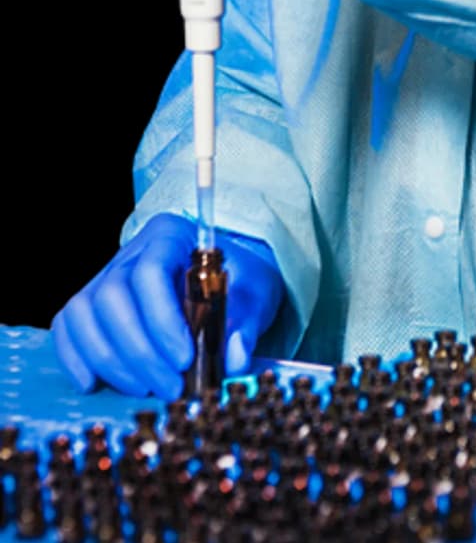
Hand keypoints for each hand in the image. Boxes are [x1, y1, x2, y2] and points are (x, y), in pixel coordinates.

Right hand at [51, 212, 283, 398]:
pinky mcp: (93, 304)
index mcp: (171, 236)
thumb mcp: (256, 292)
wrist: (228, 276)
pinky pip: (67, 325)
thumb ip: (247, 323)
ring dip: (109, 360)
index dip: (161, 320)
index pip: (151, 272)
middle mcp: (132, 252)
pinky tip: (95, 384)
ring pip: (83, 312)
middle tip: (171, 388)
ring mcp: (106, 276)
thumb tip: (233, 358)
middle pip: (111, 296)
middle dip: (138, 351)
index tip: (185, 359)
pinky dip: (75, 357)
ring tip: (145, 389)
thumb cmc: (240, 279)